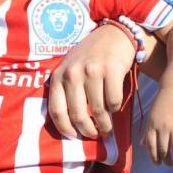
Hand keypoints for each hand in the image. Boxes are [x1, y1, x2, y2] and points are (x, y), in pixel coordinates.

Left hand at [48, 23, 135, 138]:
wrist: (112, 35)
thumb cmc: (89, 56)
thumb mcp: (70, 69)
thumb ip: (66, 90)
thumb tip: (69, 125)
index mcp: (59, 76)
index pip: (56, 110)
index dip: (65, 128)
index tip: (74, 137)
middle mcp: (73, 73)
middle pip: (79, 115)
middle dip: (88, 131)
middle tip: (94, 135)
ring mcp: (92, 71)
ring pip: (99, 111)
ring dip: (105, 125)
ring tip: (107, 128)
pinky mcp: (111, 70)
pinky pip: (114, 101)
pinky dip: (116, 109)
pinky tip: (115, 106)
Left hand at [142, 87, 172, 171]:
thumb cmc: (162, 103)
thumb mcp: (151, 116)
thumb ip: (147, 131)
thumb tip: (142, 145)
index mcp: (152, 125)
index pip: (151, 146)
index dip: (154, 157)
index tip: (158, 164)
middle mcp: (163, 127)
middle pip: (164, 149)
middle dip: (167, 161)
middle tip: (171, 167)